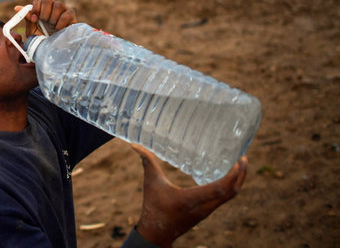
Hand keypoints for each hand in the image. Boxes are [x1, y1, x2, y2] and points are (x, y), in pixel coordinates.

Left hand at [15, 0, 76, 36]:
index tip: (34, 19)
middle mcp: (53, 8)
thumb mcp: (32, 31)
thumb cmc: (43, 40)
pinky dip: (61, 22)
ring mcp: (63, 11)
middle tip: (44, 22)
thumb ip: (28, 19)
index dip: (36, 8)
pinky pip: (67, 13)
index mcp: (43, 9)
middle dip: (44, 12)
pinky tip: (58, 30)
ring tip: (52, 28)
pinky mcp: (72, 17)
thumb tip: (17, 8)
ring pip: (58, 5)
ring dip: (52, 18)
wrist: (54, 51)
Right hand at [131, 144, 247, 247]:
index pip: (220, 188)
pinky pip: (223, 199)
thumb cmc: (154, 207)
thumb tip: (136, 146)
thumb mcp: (150, 183)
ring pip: (229, 197)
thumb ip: (147, 162)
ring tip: (239, 165)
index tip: (238, 161)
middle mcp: (204, 206)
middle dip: (241, 175)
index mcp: (192, 199)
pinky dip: (229, 187)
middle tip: (243, 158)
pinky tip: (226, 176)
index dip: (233, 175)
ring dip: (237, 181)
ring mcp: (206, 210)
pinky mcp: (205, 212)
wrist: (156, 234)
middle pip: (232, 192)